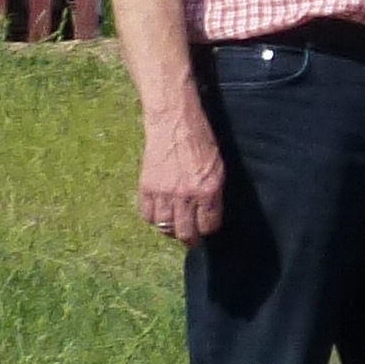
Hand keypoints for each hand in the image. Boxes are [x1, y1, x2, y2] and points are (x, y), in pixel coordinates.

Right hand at [136, 106, 224, 245]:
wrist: (175, 124)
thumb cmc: (201, 141)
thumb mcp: (218, 167)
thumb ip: (213, 192)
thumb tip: (208, 213)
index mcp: (209, 189)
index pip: (209, 224)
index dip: (208, 230)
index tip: (206, 230)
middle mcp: (186, 195)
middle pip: (186, 231)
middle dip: (190, 238)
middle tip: (191, 239)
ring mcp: (164, 193)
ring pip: (165, 227)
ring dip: (170, 230)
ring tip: (174, 229)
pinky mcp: (146, 188)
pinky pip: (147, 215)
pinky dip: (153, 219)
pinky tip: (159, 215)